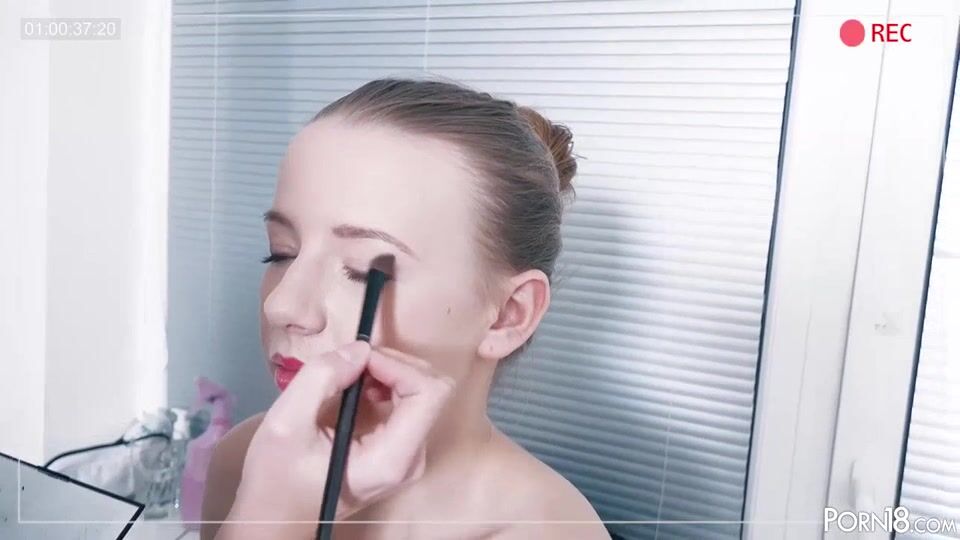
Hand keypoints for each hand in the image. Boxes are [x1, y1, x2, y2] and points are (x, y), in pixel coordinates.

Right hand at [218, 342, 453, 538]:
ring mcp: (409, 456)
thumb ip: (321, 378)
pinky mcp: (400, 450)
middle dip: (392, 364)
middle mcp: (411, 459)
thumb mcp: (286, 423)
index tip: (359, 359)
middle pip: (430, 388)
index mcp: (391, 459)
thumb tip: (359, 349)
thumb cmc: (276, 480)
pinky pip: (408, 403)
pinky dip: (384, 385)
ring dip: (388, 372)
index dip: (397, 364)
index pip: (429, 393)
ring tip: (348, 375)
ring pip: (422, 391)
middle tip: (351, 362)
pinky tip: (354, 389)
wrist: (275, 518)